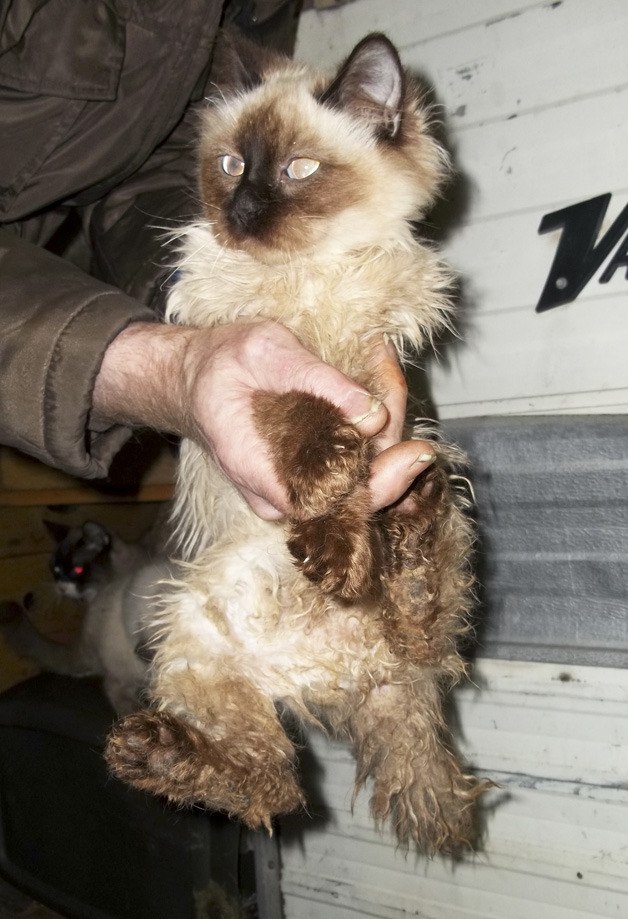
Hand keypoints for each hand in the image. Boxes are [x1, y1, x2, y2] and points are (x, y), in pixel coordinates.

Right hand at [93, 320, 434, 518]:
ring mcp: (298, 488)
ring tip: (382, 362)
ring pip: (365, 475)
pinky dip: (377, 422)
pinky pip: (358, 462)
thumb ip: (318, 381)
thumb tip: (374, 414)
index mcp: (259, 473)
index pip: (332, 502)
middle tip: (391, 376)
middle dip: (392, 436)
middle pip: (360, 491)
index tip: (414, 450)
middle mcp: (282, 494)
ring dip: (387, 422)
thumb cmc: (221, 363)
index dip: (380, 482)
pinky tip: (378, 377)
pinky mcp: (312, 474)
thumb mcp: (264, 352)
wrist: (195, 378)